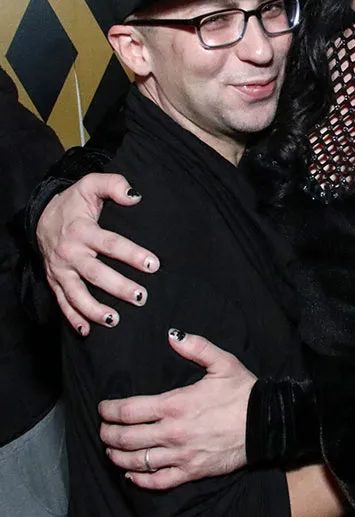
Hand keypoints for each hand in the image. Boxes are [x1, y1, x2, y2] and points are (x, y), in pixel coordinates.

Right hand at [37, 173, 159, 332]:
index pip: (110, 243)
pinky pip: (62, 302)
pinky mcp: (54, 281)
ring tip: (115, 321)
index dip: (132, 254)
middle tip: (141, 297)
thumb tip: (136, 196)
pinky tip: (87, 332)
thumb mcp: (91, 185)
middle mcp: (70, 253)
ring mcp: (60, 270)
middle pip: (96, 274)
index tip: (153, 264)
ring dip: (94, 310)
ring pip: (77, 294)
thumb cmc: (74, 202)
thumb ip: (114, 185)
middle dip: (119, 287)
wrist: (40, 216)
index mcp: (82, 230)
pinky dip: (73, 318)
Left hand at [99, 330, 255, 489]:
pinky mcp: (191, 472)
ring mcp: (181, 455)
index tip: (103, 408)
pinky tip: (131, 474)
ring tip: (111, 450)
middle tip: (102, 429)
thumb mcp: (223, 363)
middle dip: (108, 434)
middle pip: (126, 438)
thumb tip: (172, 335)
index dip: (110, 411)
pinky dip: (139, 480)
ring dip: (118, 457)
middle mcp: (173, 432)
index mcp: (176, 404)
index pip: (130, 411)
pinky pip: (157, 482)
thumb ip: (196, 347)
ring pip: (137, 462)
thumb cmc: (243, 392)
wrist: (266, 424)